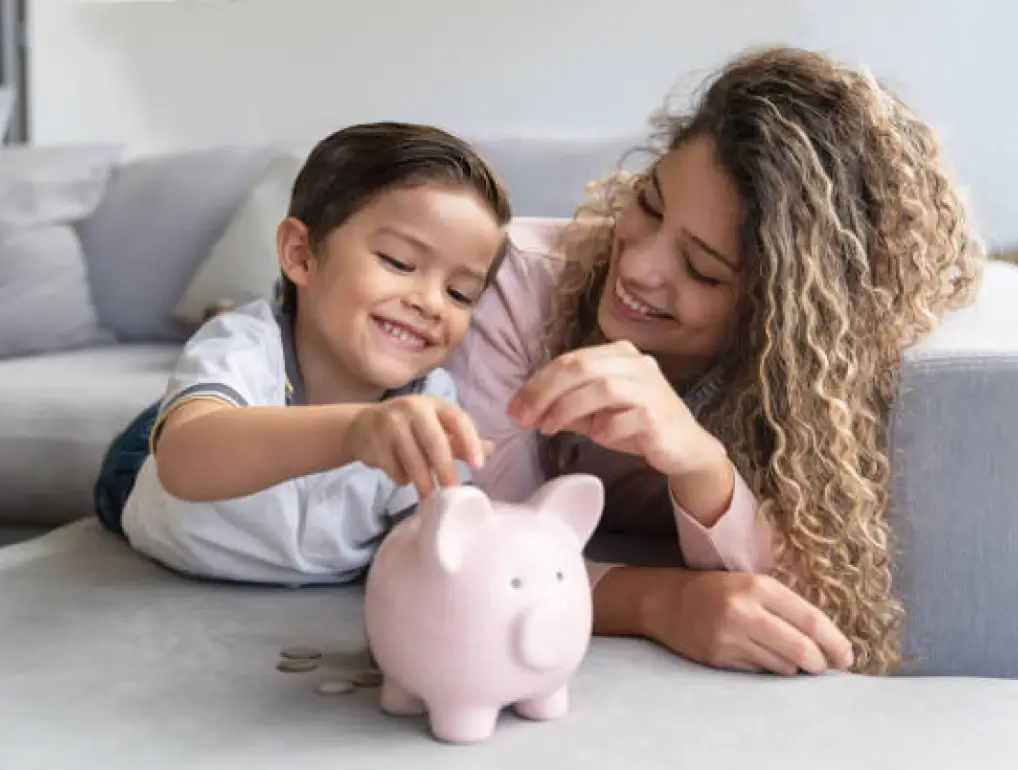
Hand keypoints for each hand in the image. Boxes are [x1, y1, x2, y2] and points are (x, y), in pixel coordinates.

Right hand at [347, 396, 491, 498]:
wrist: (362, 426)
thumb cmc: (409, 427)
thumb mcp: (435, 427)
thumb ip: (460, 439)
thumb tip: (490, 450)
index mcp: (434, 404)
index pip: (458, 420)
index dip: (470, 443)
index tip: (478, 466)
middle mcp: (413, 409)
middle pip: (434, 443)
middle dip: (445, 470)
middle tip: (452, 491)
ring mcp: (391, 424)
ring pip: (413, 459)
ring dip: (424, 482)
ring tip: (430, 497)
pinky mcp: (374, 442)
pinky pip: (394, 468)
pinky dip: (402, 479)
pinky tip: (404, 477)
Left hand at [508, 340, 713, 477]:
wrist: (684, 447)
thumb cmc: (636, 426)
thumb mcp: (596, 413)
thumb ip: (566, 406)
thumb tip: (526, 409)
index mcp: (618, 354)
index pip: (570, 360)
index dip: (537, 383)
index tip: (514, 408)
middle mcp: (636, 363)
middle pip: (581, 367)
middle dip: (545, 392)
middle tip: (524, 418)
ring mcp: (650, 386)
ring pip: (601, 387)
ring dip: (568, 408)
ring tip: (549, 429)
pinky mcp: (659, 413)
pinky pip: (626, 416)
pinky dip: (605, 426)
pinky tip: (597, 437)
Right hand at [644, 570, 853, 675]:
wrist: (667, 601)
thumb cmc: (718, 590)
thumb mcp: (752, 584)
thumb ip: (786, 607)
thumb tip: (827, 641)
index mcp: (759, 587)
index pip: (811, 620)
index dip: (835, 643)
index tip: (847, 657)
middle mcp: (745, 612)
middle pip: (801, 650)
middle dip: (819, 663)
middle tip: (822, 665)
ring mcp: (730, 637)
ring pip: (783, 667)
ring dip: (794, 668)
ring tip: (789, 659)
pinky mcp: (719, 658)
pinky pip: (759, 672)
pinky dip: (768, 669)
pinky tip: (761, 657)